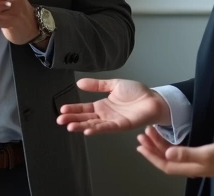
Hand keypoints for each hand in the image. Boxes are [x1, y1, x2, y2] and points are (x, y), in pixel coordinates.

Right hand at [56, 78, 170, 134]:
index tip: (62, 109)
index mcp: (102, 105)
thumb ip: (97, 85)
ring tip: (69, 126)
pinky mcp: (121, 125)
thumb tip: (79, 83)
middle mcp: (105, 115)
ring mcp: (112, 121)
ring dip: (81, 126)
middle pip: (86, 118)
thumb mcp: (113, 85)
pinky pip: (107, 128)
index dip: (74, 109)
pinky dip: (97, 129)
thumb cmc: (136, 92)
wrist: (153, 98)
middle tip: (60, 120)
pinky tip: (87, 130)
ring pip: (93, 124)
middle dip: (72, 119)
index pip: (84, 109)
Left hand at [136, 126, 213, 180]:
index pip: (163, 164)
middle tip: (141, 136)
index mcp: (187, 168)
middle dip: (152, 148)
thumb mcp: (206, 154)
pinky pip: (179, 152)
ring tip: (150, 134)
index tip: (140, 146)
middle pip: (165, 159)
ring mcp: (193, 162)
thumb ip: (186, 153)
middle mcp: (188, 167)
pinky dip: (170, 145)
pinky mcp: (199, 157)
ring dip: (159, 146)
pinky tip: (166, 140)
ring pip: (171, 155)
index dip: (150, 156)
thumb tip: (167, 154)